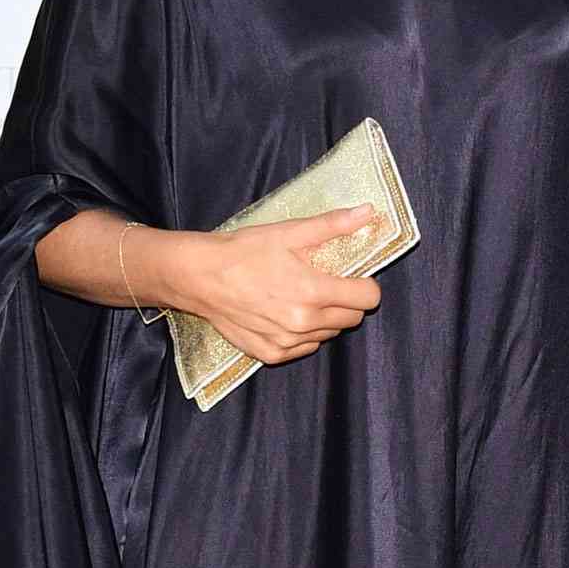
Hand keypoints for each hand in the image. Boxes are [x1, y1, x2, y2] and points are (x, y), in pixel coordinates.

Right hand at [173, 207, 382, 365]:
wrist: (199, 277)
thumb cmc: (243, 251)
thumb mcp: (289, 232)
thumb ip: (333, 225)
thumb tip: (369, 212)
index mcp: (313, 292)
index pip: (368, 298)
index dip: (365, 284)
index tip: (353, 276)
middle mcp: (303, 323)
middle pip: (352, 319)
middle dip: (346, 300)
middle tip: (324, 283)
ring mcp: (287, 343)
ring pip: (328, 334)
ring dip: (324, 318)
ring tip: (300, 296)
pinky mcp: (271, 354)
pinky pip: (304, 348)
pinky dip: (302, 334)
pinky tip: (284, 314)